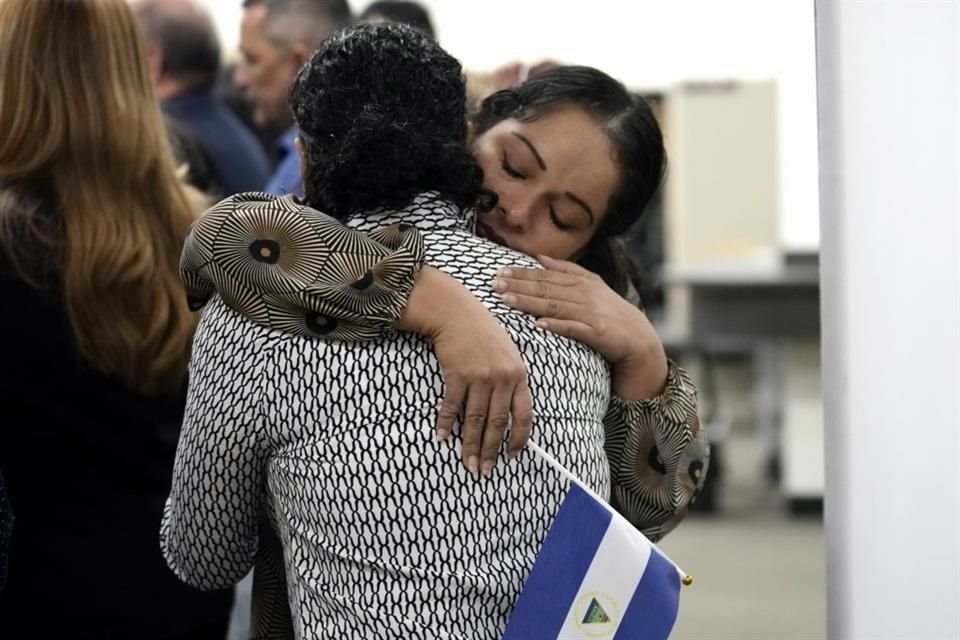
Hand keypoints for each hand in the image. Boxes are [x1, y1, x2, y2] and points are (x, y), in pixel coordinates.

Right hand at [398, 267, 533, 472]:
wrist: (457, 313)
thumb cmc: (484, 334)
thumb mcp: (508, 354)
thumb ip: (512, 382)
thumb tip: (509, 415)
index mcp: (519, 375)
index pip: (524, 414)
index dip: (519, 438)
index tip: (512, 455)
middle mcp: (501, 378)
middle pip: (496, 423)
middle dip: (490, 450)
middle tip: (485, 470)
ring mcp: (479, 376)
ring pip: (475, 419)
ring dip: (470, 445)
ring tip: (467, 463)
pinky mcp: (457, 374)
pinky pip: (452, 405)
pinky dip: (446, 423)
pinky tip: (443, 436)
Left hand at [493, 255, 667, 399]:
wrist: (640, 340)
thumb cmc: (610, 314)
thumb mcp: (591, 286)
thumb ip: (566, 270)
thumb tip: (539, 257)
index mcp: (581, 281)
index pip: (545, 276)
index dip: (521, 273)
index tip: (499, 271)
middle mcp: (585, 294)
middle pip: (546, 288)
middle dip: (518, 285)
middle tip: (494, 283)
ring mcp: (591, 313)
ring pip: (554, 306)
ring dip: (529, 302)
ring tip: (506, 300)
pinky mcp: (597, 333)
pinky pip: (574, 329)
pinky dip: (557, 326)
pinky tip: (539, 325)